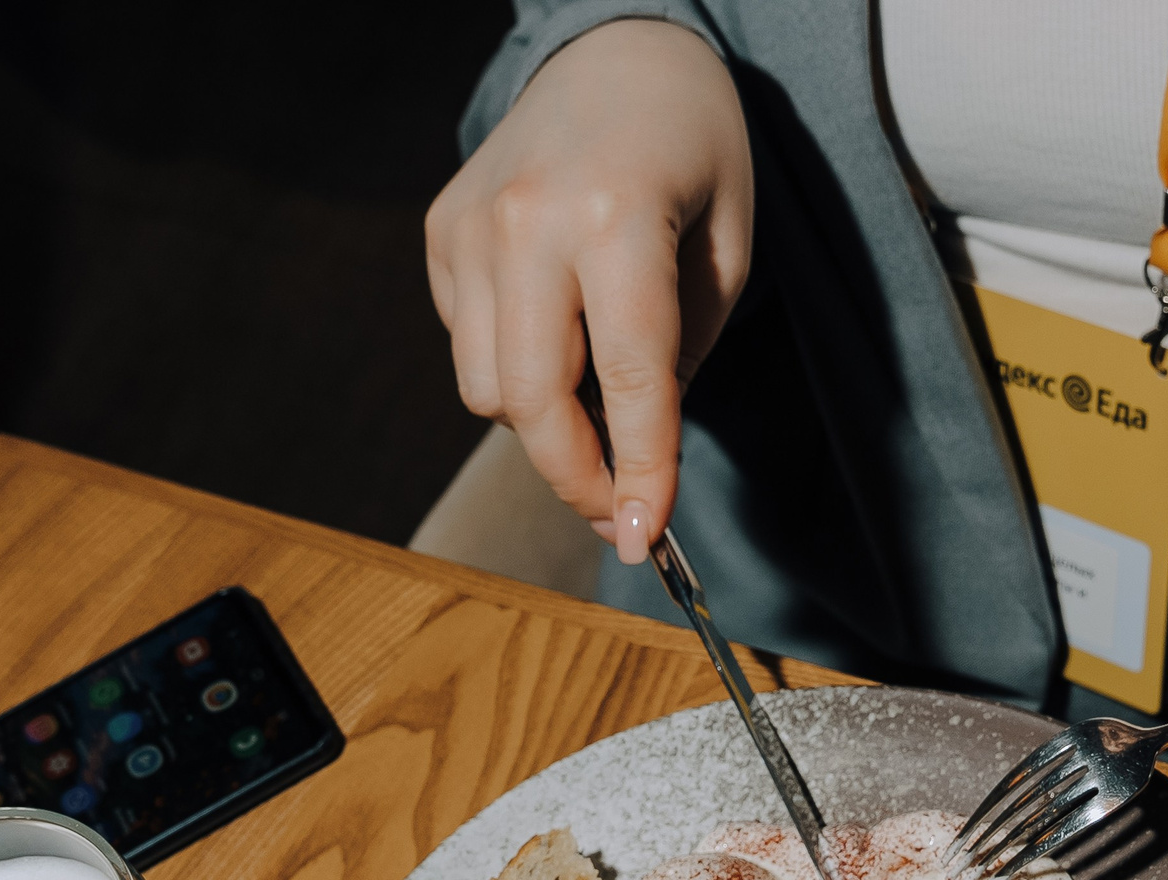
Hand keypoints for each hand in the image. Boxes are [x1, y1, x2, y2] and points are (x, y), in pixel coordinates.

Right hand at [423, 20, 751, 560]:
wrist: (621, 52)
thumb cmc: (693, 151)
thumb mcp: (727, 249)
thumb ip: (682, 357)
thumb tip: (635, 462)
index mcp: (615, 217)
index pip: (627, 381)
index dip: (639, 474)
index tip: (646, 540)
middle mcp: (526, 221)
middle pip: (530, 404)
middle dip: (578, 478)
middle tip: (623, 511)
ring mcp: (470, 226)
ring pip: (486, 391)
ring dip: (543, 427)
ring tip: (600, 408)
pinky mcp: (441, 233)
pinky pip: (468, 346)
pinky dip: (513, 369)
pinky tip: (559, 330)